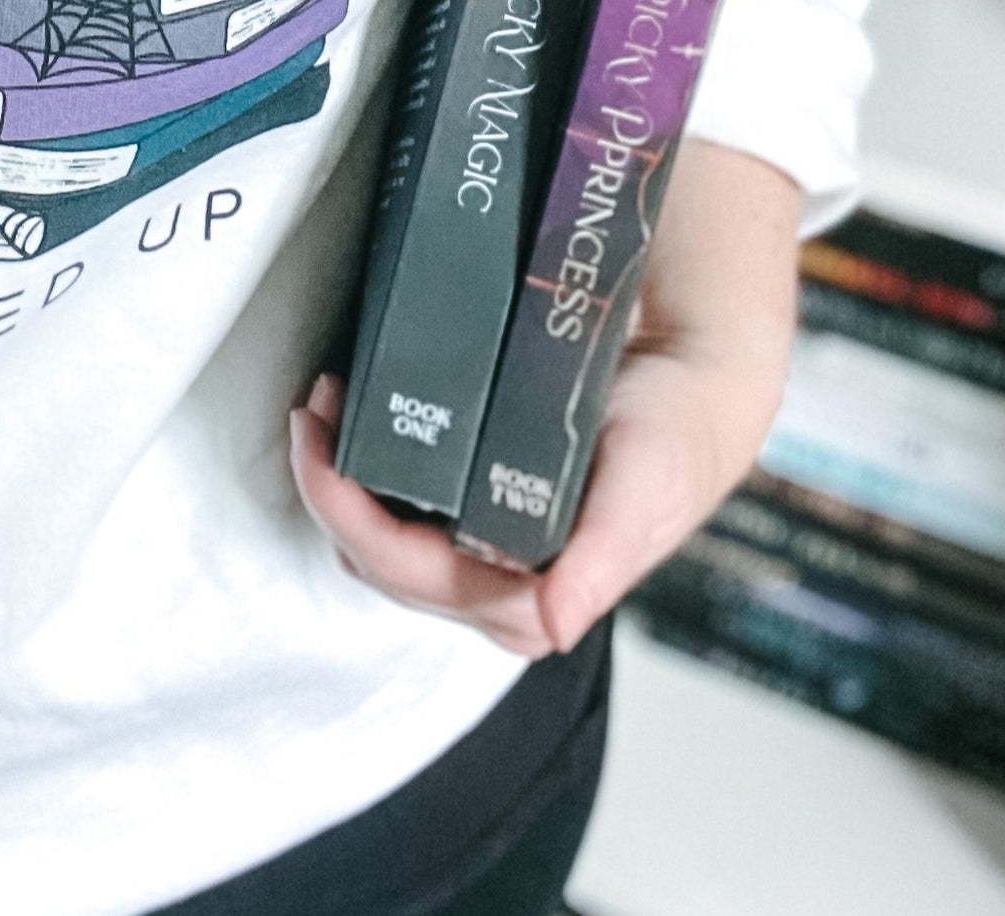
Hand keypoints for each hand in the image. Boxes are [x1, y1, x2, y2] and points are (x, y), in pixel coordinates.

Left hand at [288, 139, 800, 657]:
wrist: (693, 379)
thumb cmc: (673, 442)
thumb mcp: (644, 492)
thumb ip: (601, 561)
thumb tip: (555, 624)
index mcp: (531, 599)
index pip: (408, 574)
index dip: (348, 515)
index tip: (318, 444)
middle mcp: (497, 583)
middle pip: (378, 559)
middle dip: (329, 488)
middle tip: (311, 406)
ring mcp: (482, 544)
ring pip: (380, 535)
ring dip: (341, 474)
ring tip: (326, 399)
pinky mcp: (476, 502)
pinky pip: (401, 500)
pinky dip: (367, 462)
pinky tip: (356, 406)